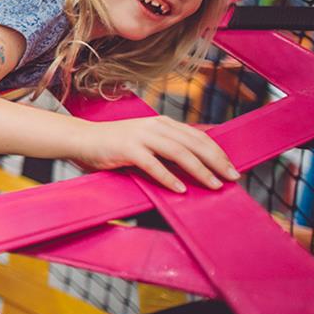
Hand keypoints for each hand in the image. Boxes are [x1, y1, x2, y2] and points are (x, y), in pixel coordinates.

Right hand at [74, 115, 239, 192]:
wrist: (81, 139)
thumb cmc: (113, 145)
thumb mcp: (145, 142)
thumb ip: (166, 150)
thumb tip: (193, 167)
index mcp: (162, 123)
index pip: (197, 136)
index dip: (217, 152)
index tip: (231, 168)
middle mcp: (155, 126)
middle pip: (194, 143)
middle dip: (216, 161)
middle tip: (232, 178)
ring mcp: (141, 136)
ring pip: (179, 152)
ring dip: (199, 170)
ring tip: (213, 185)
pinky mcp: (127, 149)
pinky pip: (153, 164)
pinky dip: (168, 177)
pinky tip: (180, 189)